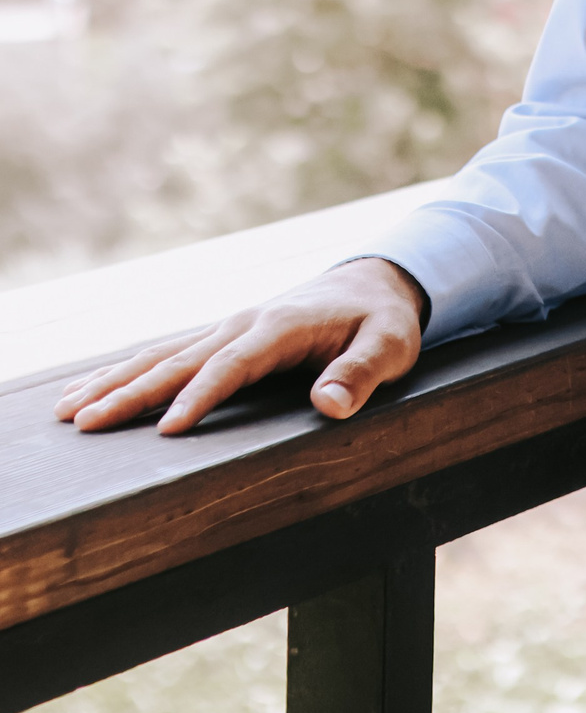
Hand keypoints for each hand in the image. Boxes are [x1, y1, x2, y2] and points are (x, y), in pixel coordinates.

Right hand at [53, 257, 428, 435]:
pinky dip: (126, 370)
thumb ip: (361, 374)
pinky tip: (91, 388)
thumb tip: (330, 405)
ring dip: (115, 381)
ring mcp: (229, 328)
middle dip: (131, 392)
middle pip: (180, 360)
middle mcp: (244, 323)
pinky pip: (167, 353)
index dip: (201, 397)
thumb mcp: (390, 345)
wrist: (374, 282)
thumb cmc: (383, 321)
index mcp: (281, 327)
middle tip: (84, 422)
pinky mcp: (222, 336)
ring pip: (162, 355)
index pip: (233, 366)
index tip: (168, 430)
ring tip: (67, 411)